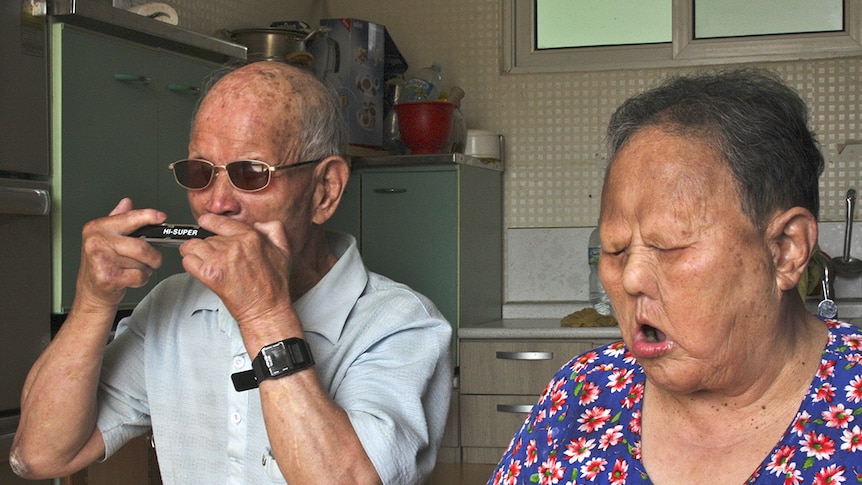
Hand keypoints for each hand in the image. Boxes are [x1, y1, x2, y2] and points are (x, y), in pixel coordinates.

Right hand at [75, 198, 166, 310]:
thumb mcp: (107, 238)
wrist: (91, 292)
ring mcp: (100, 259)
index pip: (129, 218)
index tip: (161, 217)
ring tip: (133, 269)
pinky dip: (141, 280)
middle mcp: (97, 241)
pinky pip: (139, 276)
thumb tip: (127, 202)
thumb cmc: (101, 264)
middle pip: (141, 246)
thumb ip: (118, 219)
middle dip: (153, 256)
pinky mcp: (107, 277)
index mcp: (98, 227)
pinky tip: (129, 279)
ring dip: (145, 269)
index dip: (148, 216)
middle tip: (154, 260)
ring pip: (142, 263)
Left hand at [179, 214, 296, 336]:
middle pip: (206, 237)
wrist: (266, 309)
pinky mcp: (210, 275)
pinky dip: (190, 264)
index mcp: (250, 236)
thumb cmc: (274, 284)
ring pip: (192, 246)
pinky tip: (200, 269)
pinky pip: (188, 261)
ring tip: (205, 262)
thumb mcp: (284, 250)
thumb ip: (274, 229)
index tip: (204, 223)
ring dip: (195, 253)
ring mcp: (221, 259)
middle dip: (208, 246)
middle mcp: (234, 245)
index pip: (219, 221)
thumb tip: (259, 224)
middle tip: (216, 257)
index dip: (208, 222)